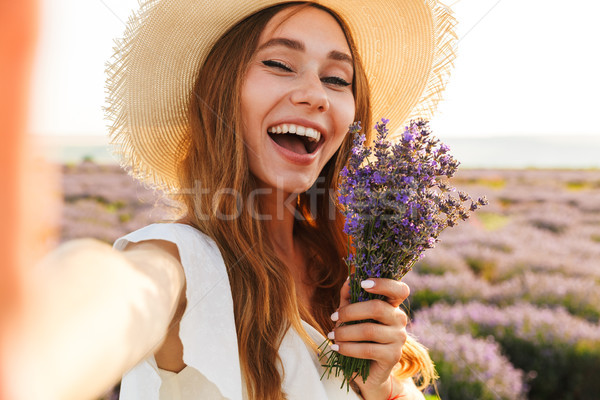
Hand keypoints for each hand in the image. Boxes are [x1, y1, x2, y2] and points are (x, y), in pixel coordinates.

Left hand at [329, 278, 409, 399]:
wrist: (365, 372)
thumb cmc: (357, 337)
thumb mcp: (351, 314)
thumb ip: (350, 296)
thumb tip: (349, 278)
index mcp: (392, 305)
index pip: (400, 290)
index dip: (384, 284)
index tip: (363, 283)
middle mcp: (399, 319)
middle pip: (378, 308)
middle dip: (350, 311)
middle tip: (333, 317)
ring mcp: (399, 338)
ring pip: (369, 330)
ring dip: (345, 332)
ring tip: (332, 335)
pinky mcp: (393, 356)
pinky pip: (368, 349)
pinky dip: (348, 348)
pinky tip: (336, 347)